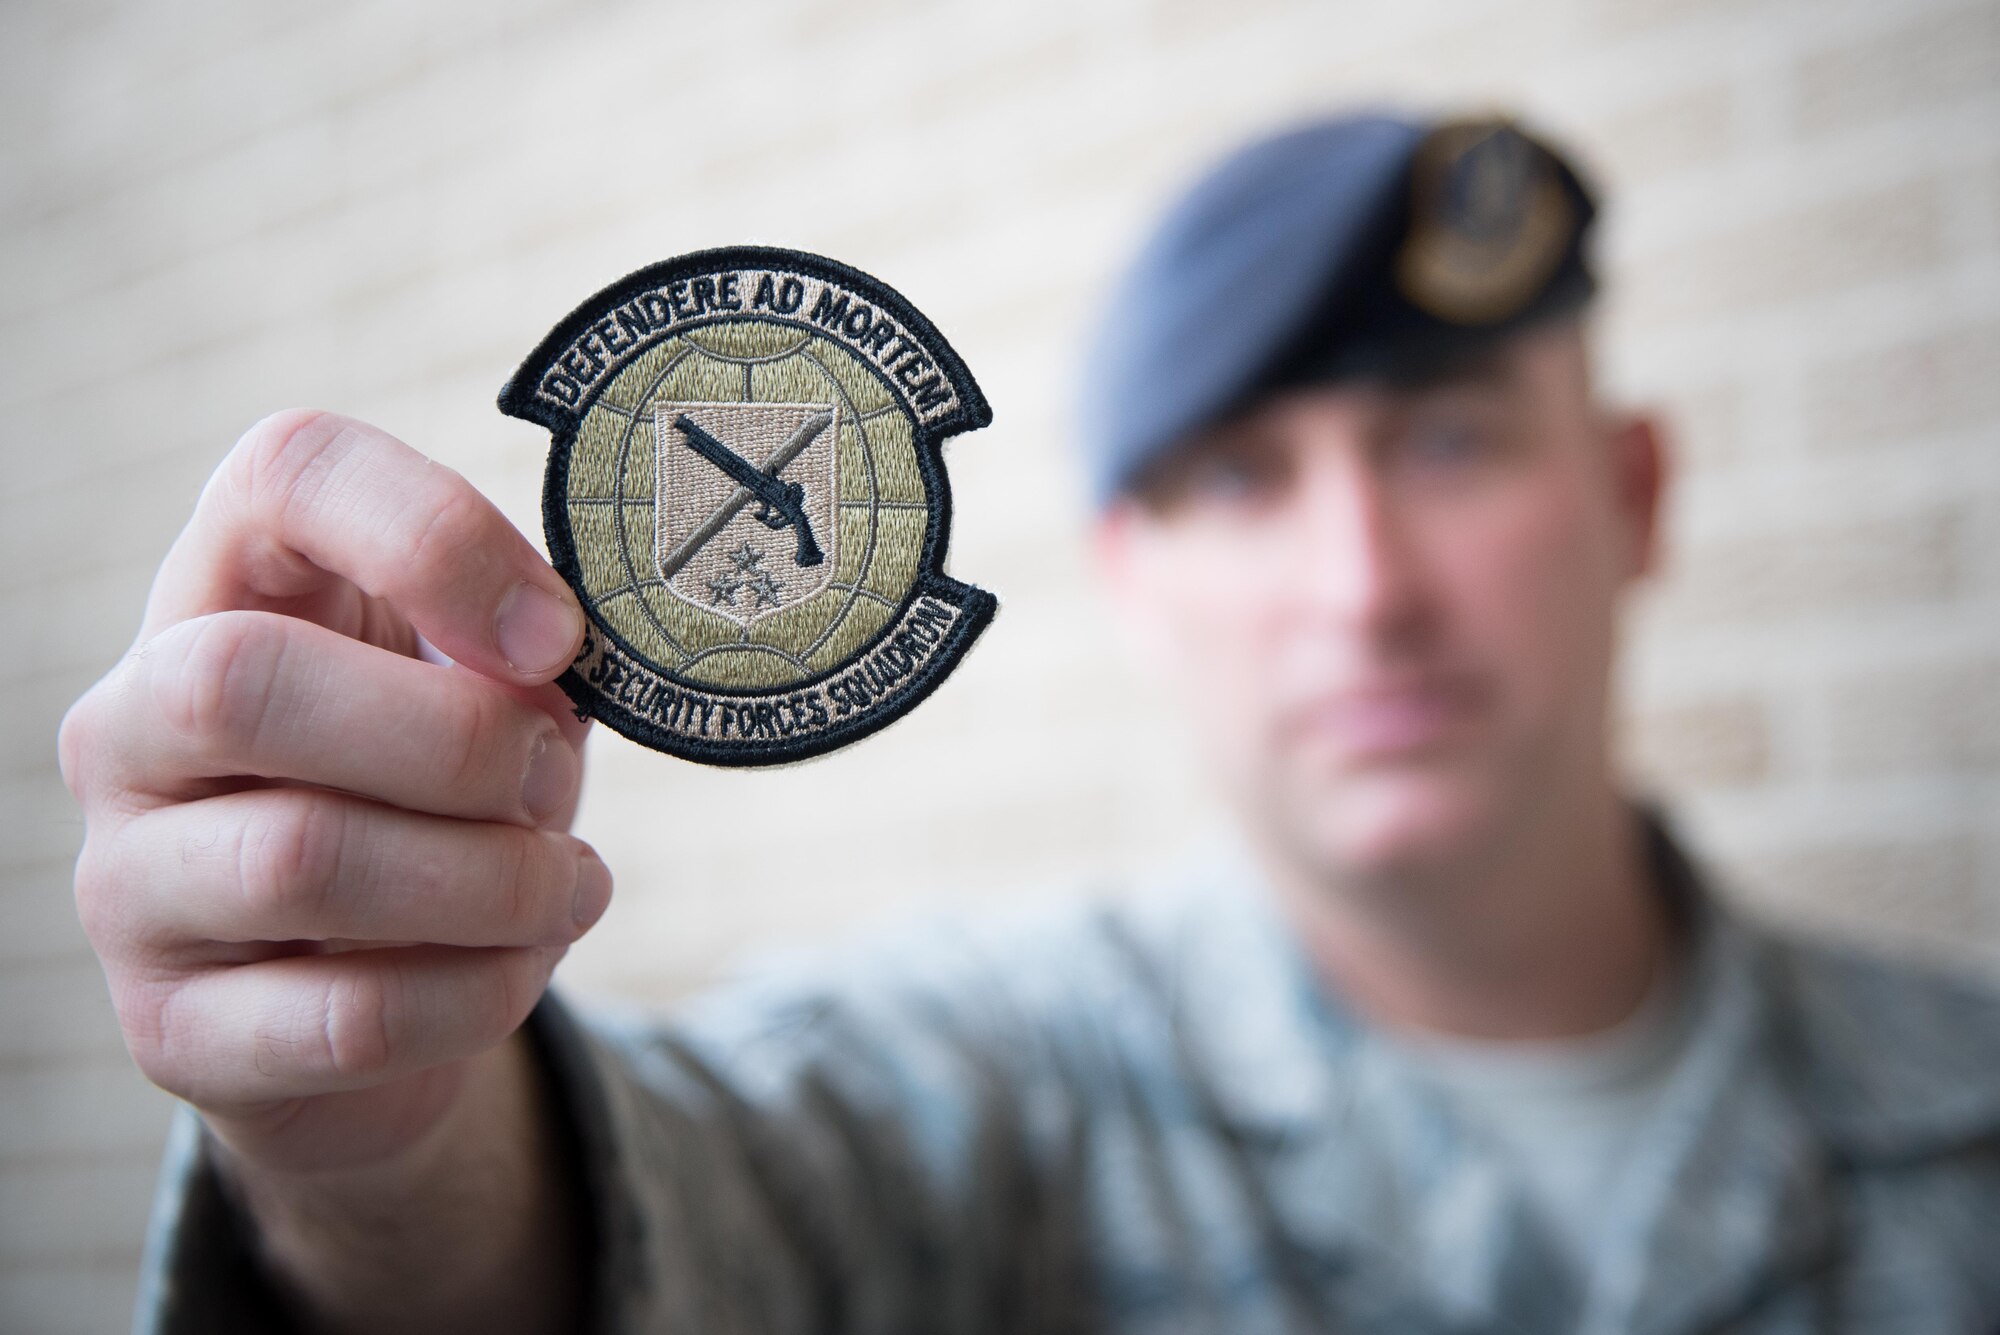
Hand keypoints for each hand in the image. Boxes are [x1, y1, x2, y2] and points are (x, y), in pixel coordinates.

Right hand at [60, 409, 605, 1178]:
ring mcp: (129, 882)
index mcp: (225, 590)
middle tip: (554, 778)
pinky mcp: (174, 1030)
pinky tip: (523, 966)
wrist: (375, 1003)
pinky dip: (477, 991)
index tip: (557, 635)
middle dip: (457, 738)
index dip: (437, 534)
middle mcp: (132, 722)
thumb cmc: (442, 802)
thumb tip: (552, 657)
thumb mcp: (490, 697)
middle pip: (243, 681)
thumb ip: (521, 656)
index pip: (284, 472)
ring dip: (494, 879)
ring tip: (569, 885)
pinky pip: (346, 1016)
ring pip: (302, 859)